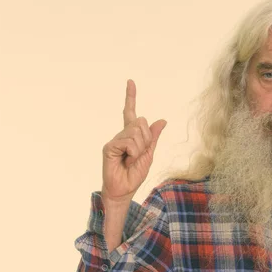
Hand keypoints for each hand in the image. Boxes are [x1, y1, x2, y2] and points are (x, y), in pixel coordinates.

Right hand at [101, 79, 166, 203]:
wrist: (124, 190)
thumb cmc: (134, 175)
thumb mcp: (149, 154)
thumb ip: (153, 137)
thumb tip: (162, 120)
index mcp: (131, 136)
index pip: (130, 113)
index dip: (130, 97)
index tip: (131, 82)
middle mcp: (122, 135)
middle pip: (140, 123)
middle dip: (146, 140)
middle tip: (138, 155)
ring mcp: (115, 140)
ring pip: (136, 132)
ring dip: (139, 149)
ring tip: (131, 160)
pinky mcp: (109, 146)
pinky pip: (128, 142)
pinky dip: (132, 152)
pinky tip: (126, 160)